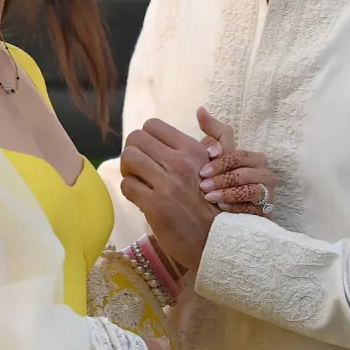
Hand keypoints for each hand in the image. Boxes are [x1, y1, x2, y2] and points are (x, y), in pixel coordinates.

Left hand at [119, 118, 217, 271]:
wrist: (218, 239)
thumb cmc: (219, 200)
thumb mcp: (222, 163)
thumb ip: (215, 134)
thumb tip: (200, 110)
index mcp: (193, 150)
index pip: (152, 125)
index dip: (146, 138)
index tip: (150, 152)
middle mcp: (180, 163)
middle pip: (135, 139)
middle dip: (133, 151)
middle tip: (139, 166)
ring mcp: (167, 185)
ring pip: (128, 158)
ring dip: (128, 170)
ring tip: (138, 180)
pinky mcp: (155, 206)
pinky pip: (127, 185)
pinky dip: (130, 190)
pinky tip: (140, 197)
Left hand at [197, 107, 277, 215]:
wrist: (225, 208)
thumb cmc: (221, 175)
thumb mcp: (216, 153)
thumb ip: (211, 131)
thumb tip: (201, 109)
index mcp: (254, 158)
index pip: (240, 156)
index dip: (221, 163)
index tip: (202, 171)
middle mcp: (265, 174)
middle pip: (247, 173)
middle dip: (223, 179)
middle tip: (203, 186)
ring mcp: (267, 193)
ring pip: (252, 190)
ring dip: (229, 193)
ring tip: (211, 198)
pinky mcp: (266, 211)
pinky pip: (254, 210)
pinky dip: (238, 207)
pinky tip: (222, 208)